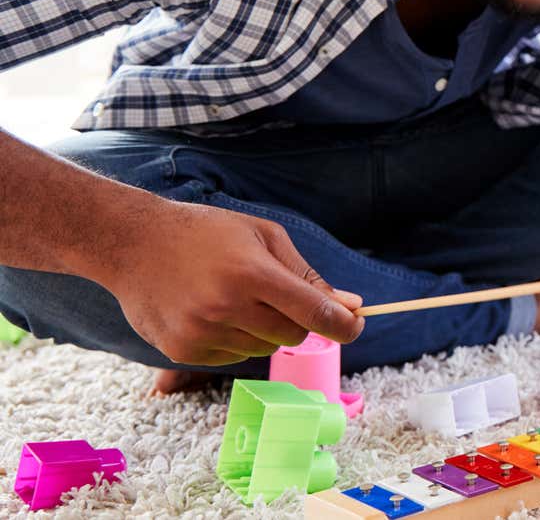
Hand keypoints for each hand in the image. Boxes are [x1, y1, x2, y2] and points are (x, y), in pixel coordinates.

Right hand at [92, 199, 364, 365]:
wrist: (132, 243)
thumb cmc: (206, 233)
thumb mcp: (263, 237)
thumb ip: (306, 275)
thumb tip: (350, 305)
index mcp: (252, 274)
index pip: (314, 314)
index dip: (344, 325)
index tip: (356, 325)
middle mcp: (227, 308)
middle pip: (293, 336)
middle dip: (298, 320)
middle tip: (278, 296)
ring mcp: (202, 333)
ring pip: (262, 348)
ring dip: (263, 329)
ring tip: (233, 296)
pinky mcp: (182, 351)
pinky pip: (232, 357)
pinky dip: (234, 339)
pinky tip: (211, 311)